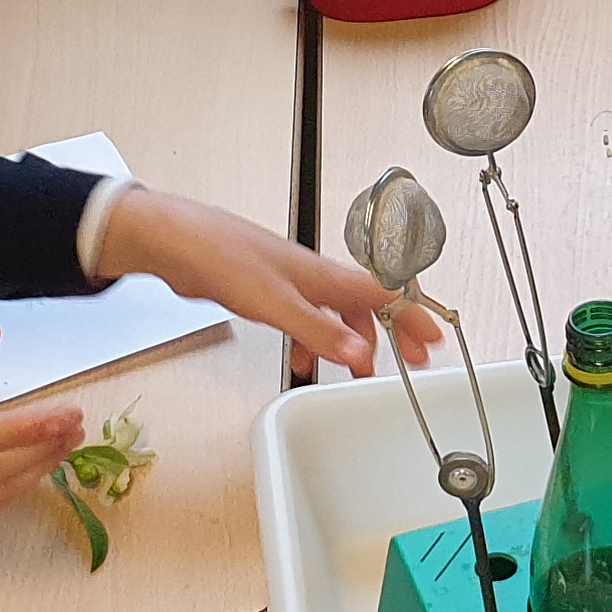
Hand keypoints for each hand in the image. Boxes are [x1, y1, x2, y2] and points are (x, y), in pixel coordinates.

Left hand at [90, 187, 439, 379]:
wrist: (176, 243)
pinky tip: (300, 362)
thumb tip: (359, 353)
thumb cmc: (223, 257)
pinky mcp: (266, 292)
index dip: (412, 317)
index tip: (434, 338)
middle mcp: (313, 276)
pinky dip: (311, 343)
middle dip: (391, 333)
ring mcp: (290, 283)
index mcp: (324, 275)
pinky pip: (304, 322)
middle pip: (366, 306)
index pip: (384, 295)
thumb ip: (318, 331)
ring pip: (335, 315)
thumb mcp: (276, 304)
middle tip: (410, 359)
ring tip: (357, 368)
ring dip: (350, 341)